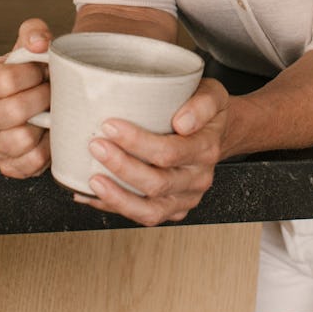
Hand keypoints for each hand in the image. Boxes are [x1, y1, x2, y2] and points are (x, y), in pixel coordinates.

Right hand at [0, 18, 52, 178]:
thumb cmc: (34, 73)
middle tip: (52, 91)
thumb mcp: (31, 46)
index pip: (5, 79)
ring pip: (22, 139)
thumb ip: (33, 33)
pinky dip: (48, 148)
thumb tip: (38, 42)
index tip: (43, 70)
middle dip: (42, 97)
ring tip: (50, 111)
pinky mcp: (9, 166)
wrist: (44, 99)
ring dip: (44, 123)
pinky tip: (49, 133)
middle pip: (14, 110)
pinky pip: (32, 162)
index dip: (32, 74)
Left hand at [77, 78, 229, 225]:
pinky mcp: (174, 210)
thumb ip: (202, 104)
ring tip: (93, 179)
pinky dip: (116, 207)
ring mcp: (186, 198)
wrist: (219, 133)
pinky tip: (94, 195)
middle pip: (157, 183)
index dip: (137, 142)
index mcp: (206, 149)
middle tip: (95, 146)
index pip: (169, 152)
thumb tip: (182, 122)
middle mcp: (198, 178)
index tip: (110, 126)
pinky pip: (145, 216)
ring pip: (151, 210)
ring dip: (118, 197)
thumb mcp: (213, 94)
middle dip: (121, 167)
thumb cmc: (207, 111)